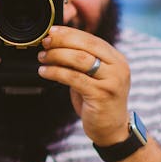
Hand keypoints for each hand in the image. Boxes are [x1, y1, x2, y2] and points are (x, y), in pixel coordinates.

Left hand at [37, 26, 130, 144]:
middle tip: (45, 42)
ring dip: (56, 56)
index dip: (70, 33)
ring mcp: (112, 81)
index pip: (92, 39)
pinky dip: (56, 72)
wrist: (112, 130)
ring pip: (79, 60)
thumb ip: (84, 61)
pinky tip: (45, 72)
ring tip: (42, 57)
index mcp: (117, 60)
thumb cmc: (99, 102)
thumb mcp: (95, 77)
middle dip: (62, 41)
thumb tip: (57, 43)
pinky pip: (73, 78)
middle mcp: (118, 68)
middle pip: (86, 45)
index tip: (52, 31)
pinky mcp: (101, 95)